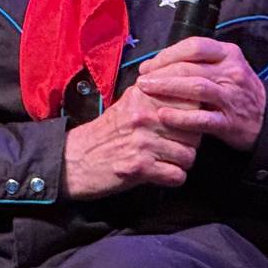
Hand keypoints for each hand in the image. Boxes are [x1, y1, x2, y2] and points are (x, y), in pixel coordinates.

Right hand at [62, 83, 203, 198]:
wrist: (72, 160)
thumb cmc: (107, 133)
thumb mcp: (130, 103)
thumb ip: (159, 94)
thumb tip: (193, 88)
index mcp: (145, 97)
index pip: (192, 102)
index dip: (194, 116)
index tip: (186, 124)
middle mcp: (145, 117)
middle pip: (195, 131)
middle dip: (190, 142)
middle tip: (175, 146)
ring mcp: (142, 143)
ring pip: (189, 155)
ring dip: (182, 162)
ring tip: (167, 161)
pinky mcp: (139, 167)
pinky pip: (178, 175)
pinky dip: (173, 178)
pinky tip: (162, 174)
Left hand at [133, 37, 266, 151]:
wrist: (266, 119)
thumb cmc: (236, 91)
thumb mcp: (226, 67)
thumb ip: (198, 62)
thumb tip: (157, 64)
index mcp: (230, 55)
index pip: (195, 46)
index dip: (168, 54)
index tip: (149, 66)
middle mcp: (233, 73)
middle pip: (191, 67)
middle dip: (161, 73)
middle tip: (141, 81)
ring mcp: (232, 97)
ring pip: (196, 88)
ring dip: (167, 89)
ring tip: (146, 92)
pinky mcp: (229, 122)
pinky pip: (202, 118)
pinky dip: (180, 117)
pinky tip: (163, 116)